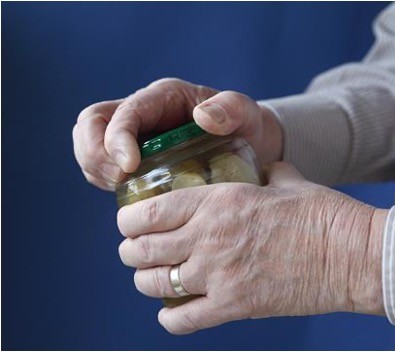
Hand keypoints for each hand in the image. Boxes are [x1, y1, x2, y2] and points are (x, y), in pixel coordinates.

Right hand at [72, 78, 282, 190]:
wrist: (247, 142)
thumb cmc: (245, 126)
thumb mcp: (245, 114)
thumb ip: (231, 108)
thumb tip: (202, 116)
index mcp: (163, 98)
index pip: (124, 111)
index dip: (117, 138)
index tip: (129, 167)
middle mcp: (142, 112)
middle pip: (91, 123)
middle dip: (94, 152)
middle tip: (118, 179)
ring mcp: (134, 134)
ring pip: (89, 143)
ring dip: (95, 168)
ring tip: (120, 188)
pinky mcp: (134, 156)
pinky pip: (103, 165)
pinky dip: (103, 179)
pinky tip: (128, 195)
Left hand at [117, 162, 387, 333]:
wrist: (352, 255)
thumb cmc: (322, 213)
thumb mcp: (287, 181)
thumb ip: (266, 173)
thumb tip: (265, 169)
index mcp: (218, 201)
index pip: (149, 211)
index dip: (127, 219)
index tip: (127, 222)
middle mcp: (209, 237)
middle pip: (142, 250)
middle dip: (129, 250)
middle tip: (133, 250)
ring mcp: (219, 275)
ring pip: (154, 284)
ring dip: (144, 280)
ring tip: (149, 277)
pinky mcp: (235, 306)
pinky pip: (182, 320)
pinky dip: (169, 318)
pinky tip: (172, 310)